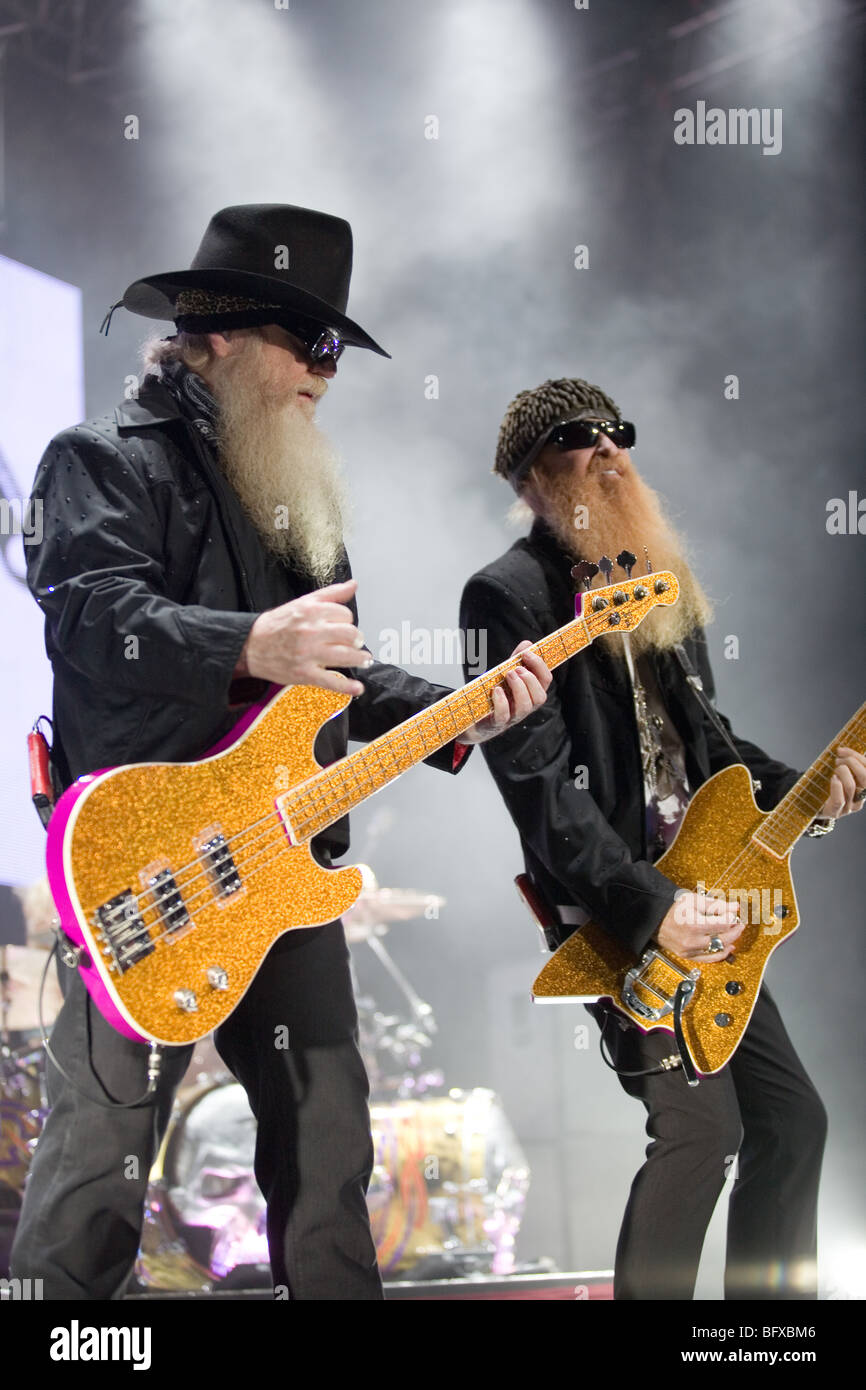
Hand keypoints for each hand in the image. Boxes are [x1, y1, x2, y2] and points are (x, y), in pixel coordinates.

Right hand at [238, 579, 368, 695]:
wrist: (250, 645)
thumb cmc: (277, 625)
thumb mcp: (302, 603)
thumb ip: (330, 594)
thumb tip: (353, 585)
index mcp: (311, 611)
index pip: (345, 615)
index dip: (347, 620)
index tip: (344, 626)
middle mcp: (311, 631)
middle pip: (350, 634)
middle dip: (358, 639)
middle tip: (356, 642)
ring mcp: (308, 654)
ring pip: (346, 656)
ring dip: (360, 659)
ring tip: (364, 659)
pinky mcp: (304, 674)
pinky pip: (331, 681)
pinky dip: (347, 687)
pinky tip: (358, 688)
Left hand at [459, 642, 551, 745]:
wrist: (472, 719)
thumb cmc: (493, 695)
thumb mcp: (505, 676)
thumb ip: (516, 660)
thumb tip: (527, 643)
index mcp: (530, 693)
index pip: (545, 680)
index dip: (539, 665)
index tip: (527, 653)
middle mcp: (525, 706)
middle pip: (540, 697)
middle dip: (530, 679)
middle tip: (516, 669)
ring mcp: (511, 717)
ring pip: (525, 707)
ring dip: (519, 688)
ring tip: (508, 675)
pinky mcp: (496, 723)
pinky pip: (504, 716)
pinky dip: (502, 701)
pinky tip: (497, 690)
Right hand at [655, 890, 743, 963]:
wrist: (654, 919)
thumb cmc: (672, 908)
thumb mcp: (694, 900)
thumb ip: (716, 905)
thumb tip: (734, 907)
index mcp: (693, 923)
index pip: (723, 924)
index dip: (733, 918)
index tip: (736, 914)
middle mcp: (691, 940)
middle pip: (723, 938)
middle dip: (735, 930)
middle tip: (740, 923)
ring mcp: (689, 950)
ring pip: (719, 950)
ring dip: (731, 941)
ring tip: (735, 933)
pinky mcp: (688, 956)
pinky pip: (709, 959)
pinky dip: (721, 954)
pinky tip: (728, 947)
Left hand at [816, 746, 865, 818]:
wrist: (812, 806)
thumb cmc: (827, 786)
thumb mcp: (840, 775)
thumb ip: (846, 765)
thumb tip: (845, 750)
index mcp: (864, 788)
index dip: (859, 757)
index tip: (842, 750)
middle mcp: (859, 799)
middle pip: (865, 778)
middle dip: (852, 762)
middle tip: (838, 759)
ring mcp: (848, 808)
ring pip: (851, 786)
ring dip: (841, 772)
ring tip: (833, 769)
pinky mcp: (835, 812)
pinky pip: (840, 800)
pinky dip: (836, 786)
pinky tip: (833, 778)